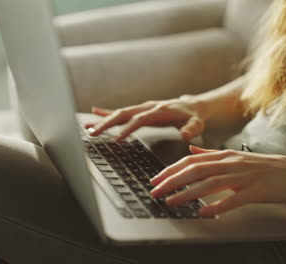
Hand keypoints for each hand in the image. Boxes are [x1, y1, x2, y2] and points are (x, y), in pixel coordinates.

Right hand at [85, 97, 206, 140]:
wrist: (194, 106)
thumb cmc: (194, 116)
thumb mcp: (197, 124)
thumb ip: (192, 129)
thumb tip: (185, 135)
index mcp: (160, 110)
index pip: (140, 120)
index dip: (127, 129)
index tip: (116, 139)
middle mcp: (148, 107)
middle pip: (124, 114)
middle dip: (107, 123)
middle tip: (93, 133)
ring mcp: (143, 108)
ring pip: (120, 113)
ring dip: (103, 120)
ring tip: (88, 128)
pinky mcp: (140, 110)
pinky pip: (122, 111)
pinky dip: (108, 112)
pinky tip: (94, 114)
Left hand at [150, 146, 285, 215]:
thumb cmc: (265, 168)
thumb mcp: (236, 157)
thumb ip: (211, 154)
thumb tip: (191, 149)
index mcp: (225, 155)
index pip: (191, 160)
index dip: (171, 170)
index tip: (155, 179)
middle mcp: (231, 163)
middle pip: (195, 170)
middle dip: (172, 181)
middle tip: (155, 192)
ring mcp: (244, 177)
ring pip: (210, 183)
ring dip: (187, 193)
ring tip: (171, 202)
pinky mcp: (256, 191)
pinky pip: (233, 199)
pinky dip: (217, 206)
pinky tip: (204, 212)